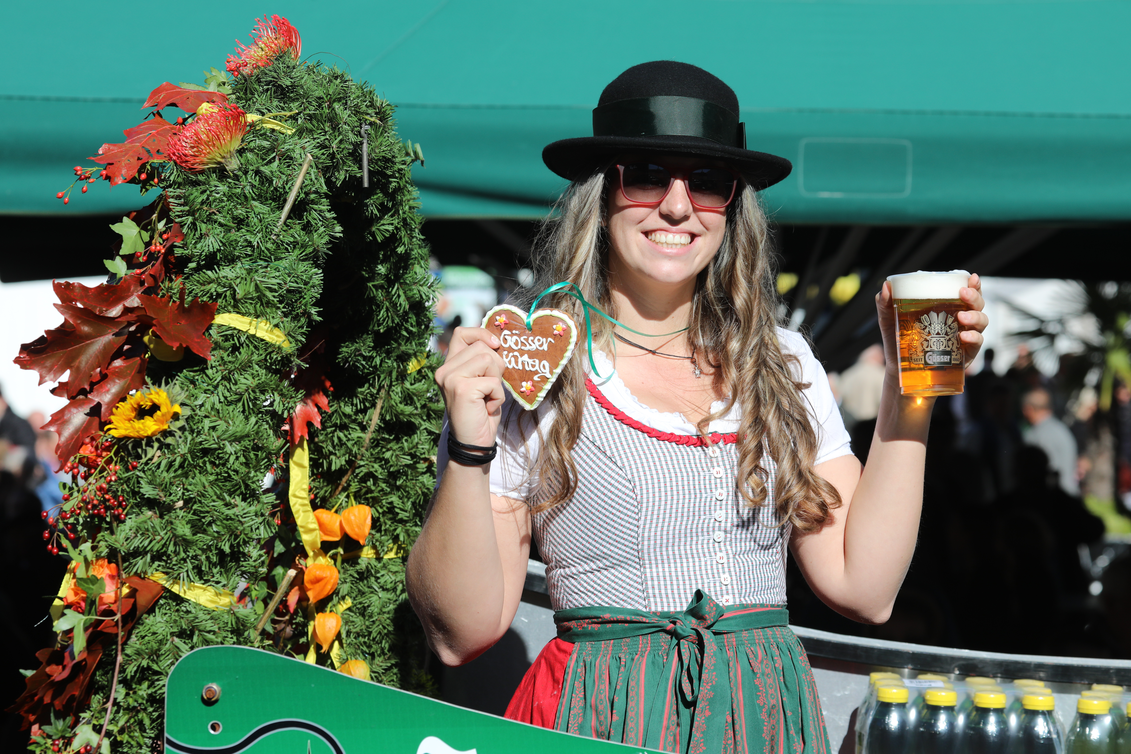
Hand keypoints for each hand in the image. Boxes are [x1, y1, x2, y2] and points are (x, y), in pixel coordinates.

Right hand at [434, 327, 505, 448]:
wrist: (473, 443)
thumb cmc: (481, 412)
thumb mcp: (482, 381)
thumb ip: (484, 361)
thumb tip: (498, 341)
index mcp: (449, 365)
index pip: (462, 333)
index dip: (482, 334)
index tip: (496, 346)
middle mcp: (444, 370)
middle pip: (483, 346)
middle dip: (496, 367)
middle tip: (489, 389)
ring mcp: (450, 378)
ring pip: (489, 359)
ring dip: (497, 381)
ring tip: (487, 398)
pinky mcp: (461, 389)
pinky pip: (493, 381)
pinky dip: (498, 396)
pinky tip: (487, 408)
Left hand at [875, 273, 988, 371]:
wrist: (898, 368)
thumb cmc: (898, 340)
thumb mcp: (889, 320)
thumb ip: (885, 303)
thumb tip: (886, 286)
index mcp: (946, 307)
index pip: (965, 292)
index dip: (973, 284)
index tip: (972, 278)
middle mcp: (959, 319)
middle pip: (977, 304)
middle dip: (974, 297)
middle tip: (963, 294)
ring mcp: (964, 335)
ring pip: (981, 321)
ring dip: (975, 316)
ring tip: (962, 317)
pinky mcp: (965, 353)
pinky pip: (977, 343)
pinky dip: (974, 337)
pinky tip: (963, 336)